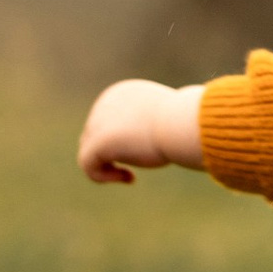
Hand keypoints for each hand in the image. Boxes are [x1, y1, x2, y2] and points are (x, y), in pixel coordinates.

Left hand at [78, 80, 206, 185]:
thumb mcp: (167, 120)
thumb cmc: (184, 122)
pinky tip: (129, 178)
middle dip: (110, 155)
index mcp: (122, 94)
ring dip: (106, 167)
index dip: (118, 141)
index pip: (107, 120)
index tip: (142, 153)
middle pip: (93, 135)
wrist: (181, 124)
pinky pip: (88, 164)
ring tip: (130, 175)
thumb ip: (152, 126)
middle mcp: (105, 104)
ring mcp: (98, 122)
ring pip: (88, 151)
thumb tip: (149, 139)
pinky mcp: (97, 142)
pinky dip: (103, 176)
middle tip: (133, 170)